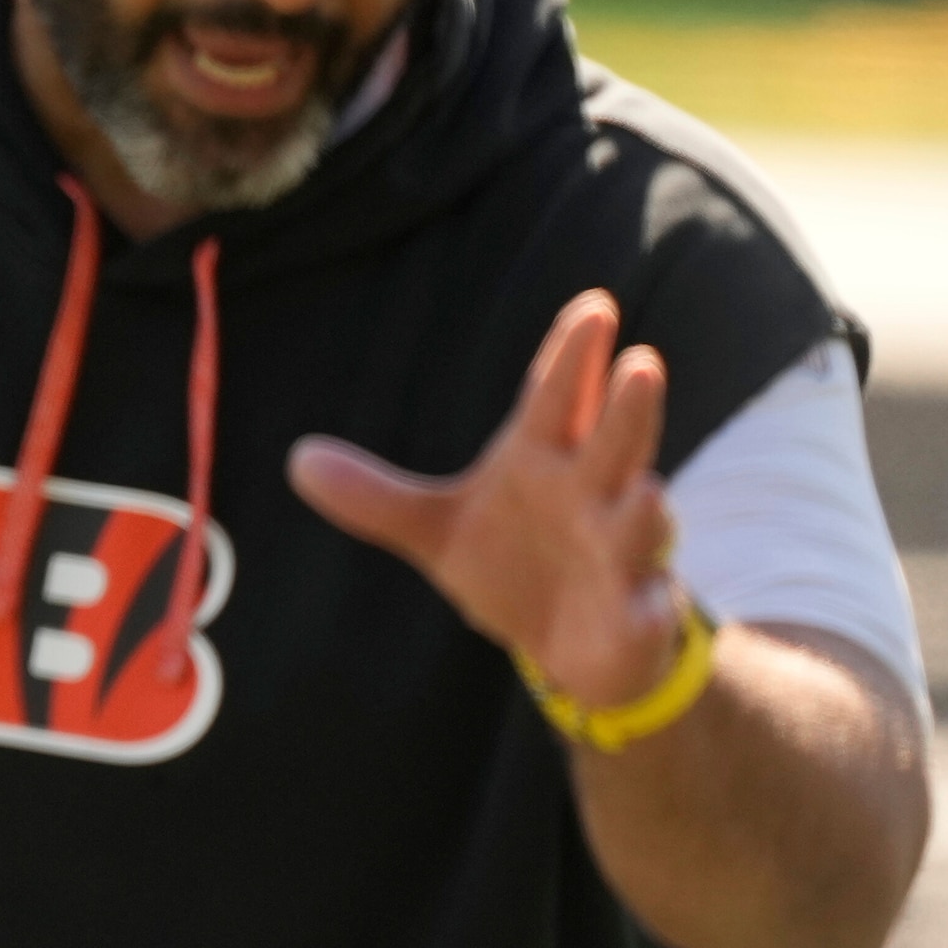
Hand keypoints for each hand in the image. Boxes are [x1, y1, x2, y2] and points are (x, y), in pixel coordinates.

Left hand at [287, 288, 685, 708]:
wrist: (561, 643)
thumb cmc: (511, 562)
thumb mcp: (437, 529)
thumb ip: (378, 497)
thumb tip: (297, 459)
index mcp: (542, 462)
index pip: (556, 400)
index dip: (572, 356)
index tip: (594, 304)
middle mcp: (592, 496)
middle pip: (615, 445)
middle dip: (628, 410)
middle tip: (642, 364)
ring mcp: (622, 554)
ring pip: (641, 525)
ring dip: (646, 512)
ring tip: (646, 495)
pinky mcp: (637, 617)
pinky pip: (648, 614)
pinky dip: (649, 611)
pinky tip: (649, 607)